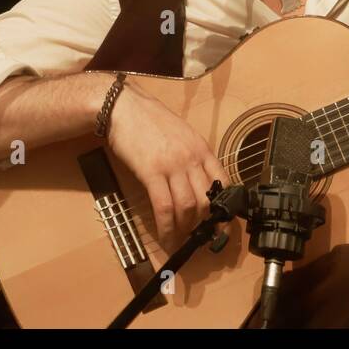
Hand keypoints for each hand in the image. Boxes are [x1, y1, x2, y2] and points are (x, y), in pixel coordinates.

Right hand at [103, 80, 231, 253]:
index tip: (220, 223)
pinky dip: (166, 227)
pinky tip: (165, 237)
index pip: (223, 181)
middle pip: (206, 199)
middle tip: (196, 236)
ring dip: (184, 229)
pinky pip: (164, 207)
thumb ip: (192, 156)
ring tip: (179, 240)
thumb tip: (195, 183)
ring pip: (188, 206)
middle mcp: (192, 158)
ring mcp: (173, 165)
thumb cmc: (150, 120)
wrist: (124, 107)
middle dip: (202, 223)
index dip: (223, 207)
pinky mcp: (152, 172)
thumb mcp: (181, 134)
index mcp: (202, 148)